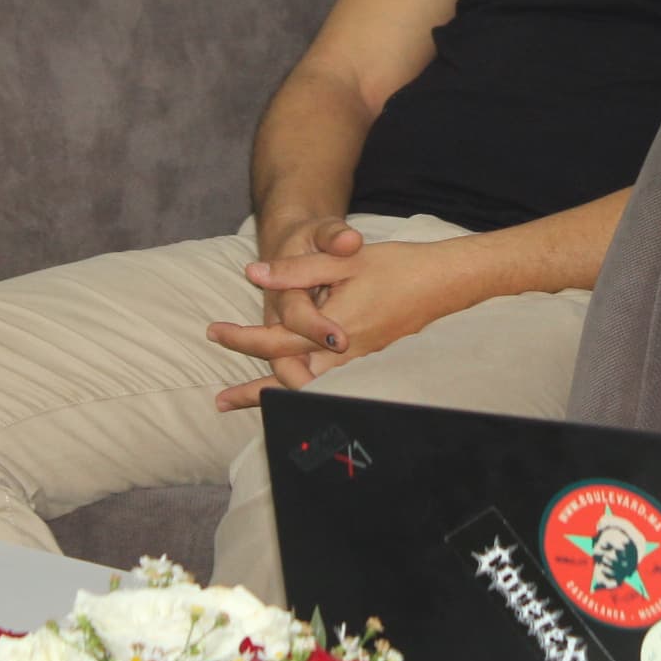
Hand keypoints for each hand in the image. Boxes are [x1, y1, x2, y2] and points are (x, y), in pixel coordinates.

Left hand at [207, 226, 461, 409]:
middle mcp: (346, 355)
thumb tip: (253, 273)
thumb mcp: (344, 260)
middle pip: (289, 382)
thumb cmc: (398, 267)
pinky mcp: (371, 361)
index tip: (214, 332)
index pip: (276, 342)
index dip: (241, 338)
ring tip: (247, 401)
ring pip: (310, 387)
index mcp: (334, 329)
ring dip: (277, 394)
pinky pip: (329, 383)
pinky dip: (304, 388)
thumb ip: (298, 270)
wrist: (446, 281)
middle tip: (220, 400)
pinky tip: (294, 384)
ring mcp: (361, 362)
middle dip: (254, 394)